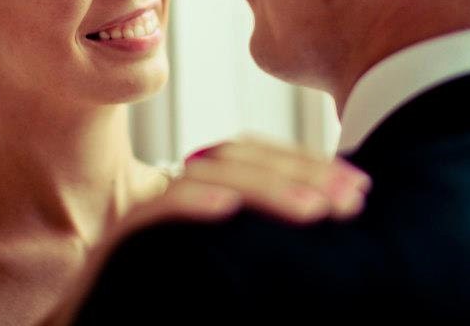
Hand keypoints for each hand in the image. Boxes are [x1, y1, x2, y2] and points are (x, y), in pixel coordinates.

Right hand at [39, 135, 369, 324]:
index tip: (358, 189)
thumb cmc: (167, 318)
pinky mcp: (111, 254)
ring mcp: (139, 227)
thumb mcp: (232, 283)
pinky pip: (148, 216)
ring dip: (261, 187)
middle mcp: (167, 207)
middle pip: (229, 159)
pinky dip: (189, 204)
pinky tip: (228, 209)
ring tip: (314, 209)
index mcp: (196, 212)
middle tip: (352, 196)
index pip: (246, 160)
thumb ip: (260, 255)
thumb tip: (329, 235)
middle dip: (297, 171)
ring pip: (197, 177)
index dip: (302, 166)